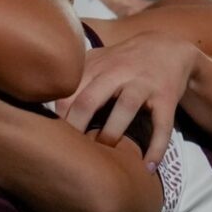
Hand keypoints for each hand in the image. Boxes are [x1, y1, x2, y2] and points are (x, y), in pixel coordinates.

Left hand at [55, 30, 197, 168]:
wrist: (167, 45)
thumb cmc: (123, 60)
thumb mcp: (97, 60)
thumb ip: (75, 77)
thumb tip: (43, 99)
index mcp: (96, 66)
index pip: (69, 91)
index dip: (59, 115)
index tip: (51, 134)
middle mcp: (118, 72)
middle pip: (91, 99)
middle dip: (77, 125)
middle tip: (70, 151)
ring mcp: (143, 84)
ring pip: (125, 108)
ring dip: (112, 133)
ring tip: (105, 154)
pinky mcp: (166, 97)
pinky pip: (162, 124)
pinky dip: (157, 146)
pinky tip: (148, 165)